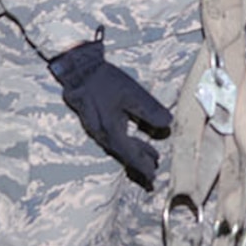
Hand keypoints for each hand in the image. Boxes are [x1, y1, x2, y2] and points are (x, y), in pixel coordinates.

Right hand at [48, 39, 171, 188]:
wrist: (78, 70)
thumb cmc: (104, 81)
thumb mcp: (132, 94)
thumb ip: (150, 111)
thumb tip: (167, 124)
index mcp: (112, 131)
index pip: (131, 155)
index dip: (143, 166)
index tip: (153, 176)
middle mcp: (102, 135)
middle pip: (123, 154)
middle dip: (139, 162)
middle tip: (154, 169)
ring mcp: (96, 129)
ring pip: (117, 147)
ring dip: (133, 152)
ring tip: (149, 154)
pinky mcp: (93, 121)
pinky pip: (111, 138)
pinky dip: (124, 142)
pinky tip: (130, 136)